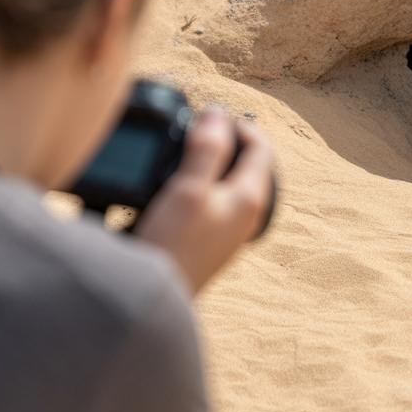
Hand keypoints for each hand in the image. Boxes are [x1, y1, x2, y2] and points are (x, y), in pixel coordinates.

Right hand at [134, 107, 273, 293]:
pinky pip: (211, 200)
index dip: (239, 123)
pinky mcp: (206, 241)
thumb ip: (206, 149)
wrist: (150, 298)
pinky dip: (198, 183)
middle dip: (224, 140)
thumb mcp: (188, 188)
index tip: (207, 114)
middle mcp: (245, 215)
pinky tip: (172, 185)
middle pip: (247, 163)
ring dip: (209, 161)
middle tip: (194, 128)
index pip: (261, 146)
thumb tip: (217, 113)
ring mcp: (227, 231)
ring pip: (227, 182)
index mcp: (249, 198)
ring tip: (181, 151)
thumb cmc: (172, 244)